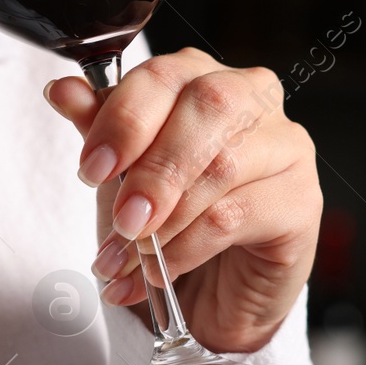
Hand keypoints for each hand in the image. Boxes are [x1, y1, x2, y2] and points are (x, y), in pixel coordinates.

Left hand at [44, 48, 321, 353]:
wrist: (211, 288)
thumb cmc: (168, 214)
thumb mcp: (123, 170)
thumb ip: (99, 127)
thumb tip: (62, 90)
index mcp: (202, 77)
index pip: (165, 76)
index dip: (124, 120)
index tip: (91, 169)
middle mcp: (253, 99)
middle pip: (208, 109)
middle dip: (153, 169)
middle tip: (121, 220)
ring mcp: (286, 148)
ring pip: (224, 167)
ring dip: (164, 223)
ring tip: (125, 260)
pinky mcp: (302, 203)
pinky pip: (237, 217)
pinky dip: (187, 249)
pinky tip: (160, 272)